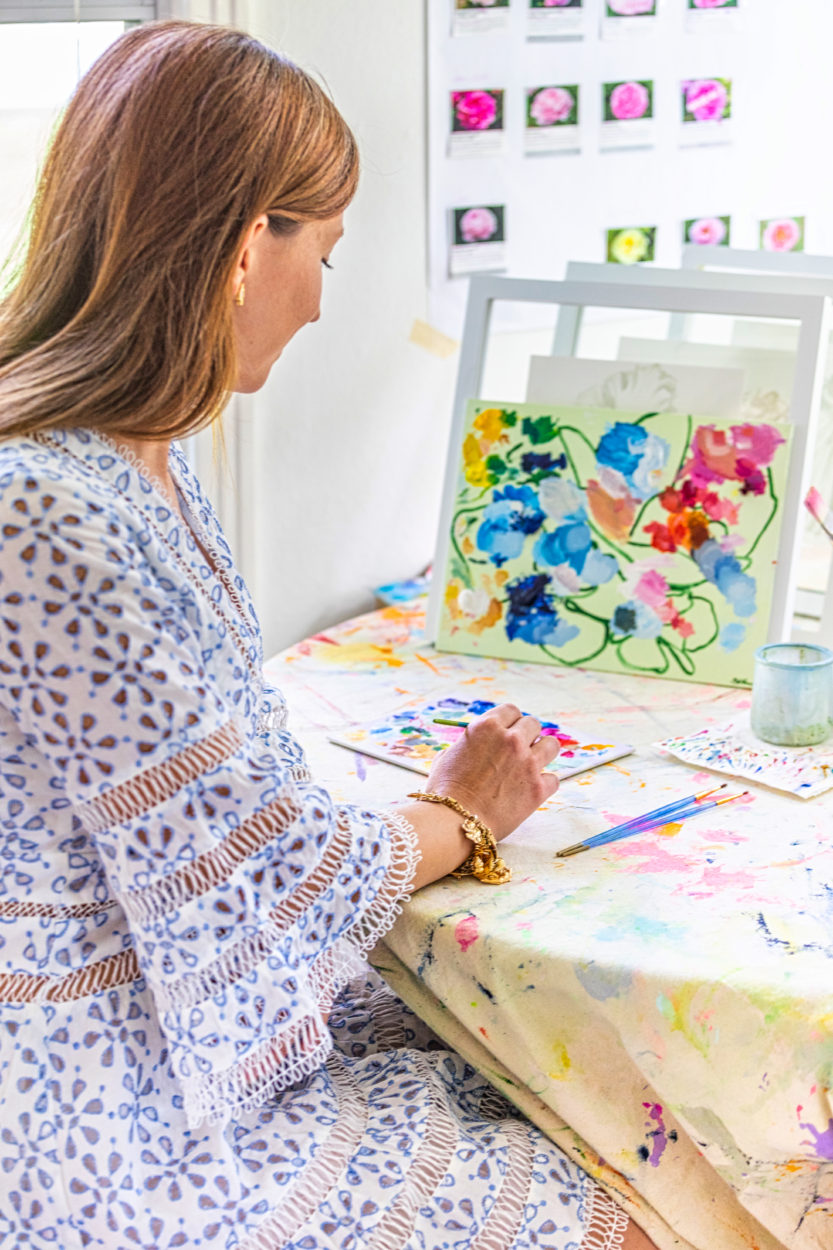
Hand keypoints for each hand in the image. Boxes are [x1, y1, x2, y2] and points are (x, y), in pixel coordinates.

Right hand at [425, 704, 559, 840]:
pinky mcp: (537, 789)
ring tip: (533, 764)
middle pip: (533, 724)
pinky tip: (531, 790)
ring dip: (543, 753)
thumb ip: (466, 745)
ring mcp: (527, 763)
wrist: (453, 822)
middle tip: (519, 750)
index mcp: (487, 727)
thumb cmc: (444, 792)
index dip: (510, 722)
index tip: (509, 731)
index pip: (511, 711)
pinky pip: (553, 779)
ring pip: (551, 745)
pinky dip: (543, 784)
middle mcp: (510, 740)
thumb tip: (473, 747)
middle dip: (527, 735)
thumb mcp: (447, 757)